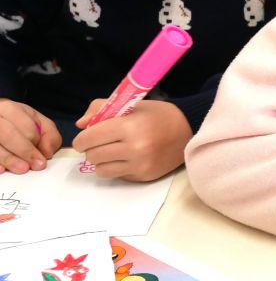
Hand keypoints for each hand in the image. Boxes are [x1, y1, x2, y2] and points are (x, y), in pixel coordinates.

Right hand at [0, 99, 61, 173]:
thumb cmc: (16, 122)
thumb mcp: (37, 121)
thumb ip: (49, 135)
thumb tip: (47, 153)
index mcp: (9, 109)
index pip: (25, 126)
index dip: (35, 142)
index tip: (43, 157)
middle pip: (8, 135)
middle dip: (24, 151)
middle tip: (37, 165)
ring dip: (9, 159)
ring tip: (22, 169)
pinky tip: (1, 169)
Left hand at [72, 99, 191, 181]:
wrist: (189, 130)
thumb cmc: (158, 115)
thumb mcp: (131, 104)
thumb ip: (101, 108)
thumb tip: (81, 125)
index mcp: (129, 126)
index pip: (89, 138)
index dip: (82, 138)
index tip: (84, 137)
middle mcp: (134, 148)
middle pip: (92, 155)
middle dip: (91, 149)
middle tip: (98, 143)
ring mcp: (140, 165)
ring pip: (101, 169)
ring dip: (101, 160)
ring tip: (111, 151)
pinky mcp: (144, 176)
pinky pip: (116, 175)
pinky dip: (115, 167)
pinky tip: (126, 158)